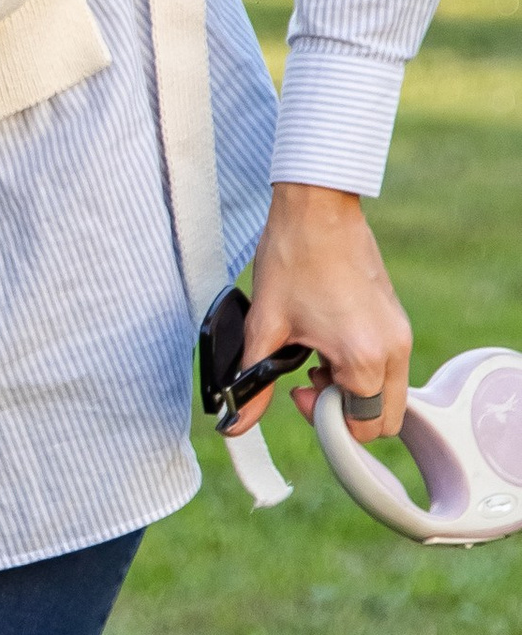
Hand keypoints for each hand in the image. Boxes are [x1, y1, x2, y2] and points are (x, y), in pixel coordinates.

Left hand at [232, 185, 411, 440]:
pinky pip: (388, 367)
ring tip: (315, 360)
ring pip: (387, 394)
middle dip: (345, 415)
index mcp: (364, 356)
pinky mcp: (397, 321)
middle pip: (385, 419)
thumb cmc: (292, 258)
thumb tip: (234, 424)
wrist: (318, 208)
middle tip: (308, 385)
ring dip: (352, 391)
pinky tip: (327, 344)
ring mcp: (400, 334)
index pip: (361, 426)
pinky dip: (361, 370)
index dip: (323, 421)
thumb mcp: (265, 329)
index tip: (297, 391)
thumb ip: (251, 385)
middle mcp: (393, 349)